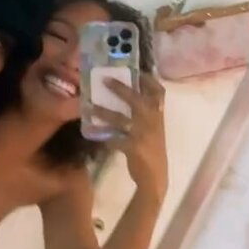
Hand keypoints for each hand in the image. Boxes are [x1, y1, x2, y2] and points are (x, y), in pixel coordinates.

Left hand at [95, 73, 166, 192]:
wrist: (155, 177)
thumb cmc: (152, 149)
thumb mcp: (154, 129)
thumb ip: (145, 114)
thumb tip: (127, 96)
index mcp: (159, 116)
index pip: (159, 92)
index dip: (148, 80)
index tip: (135, 70)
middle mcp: (153, 122)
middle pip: (136, 100)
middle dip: (121, 88)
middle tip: (105, 80)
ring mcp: (143, 135)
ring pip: (121, 119)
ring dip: (104, 112)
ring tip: (90, 106)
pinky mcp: (133, 148)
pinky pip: (114, 139)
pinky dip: (104, 136)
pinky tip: (94, 133)